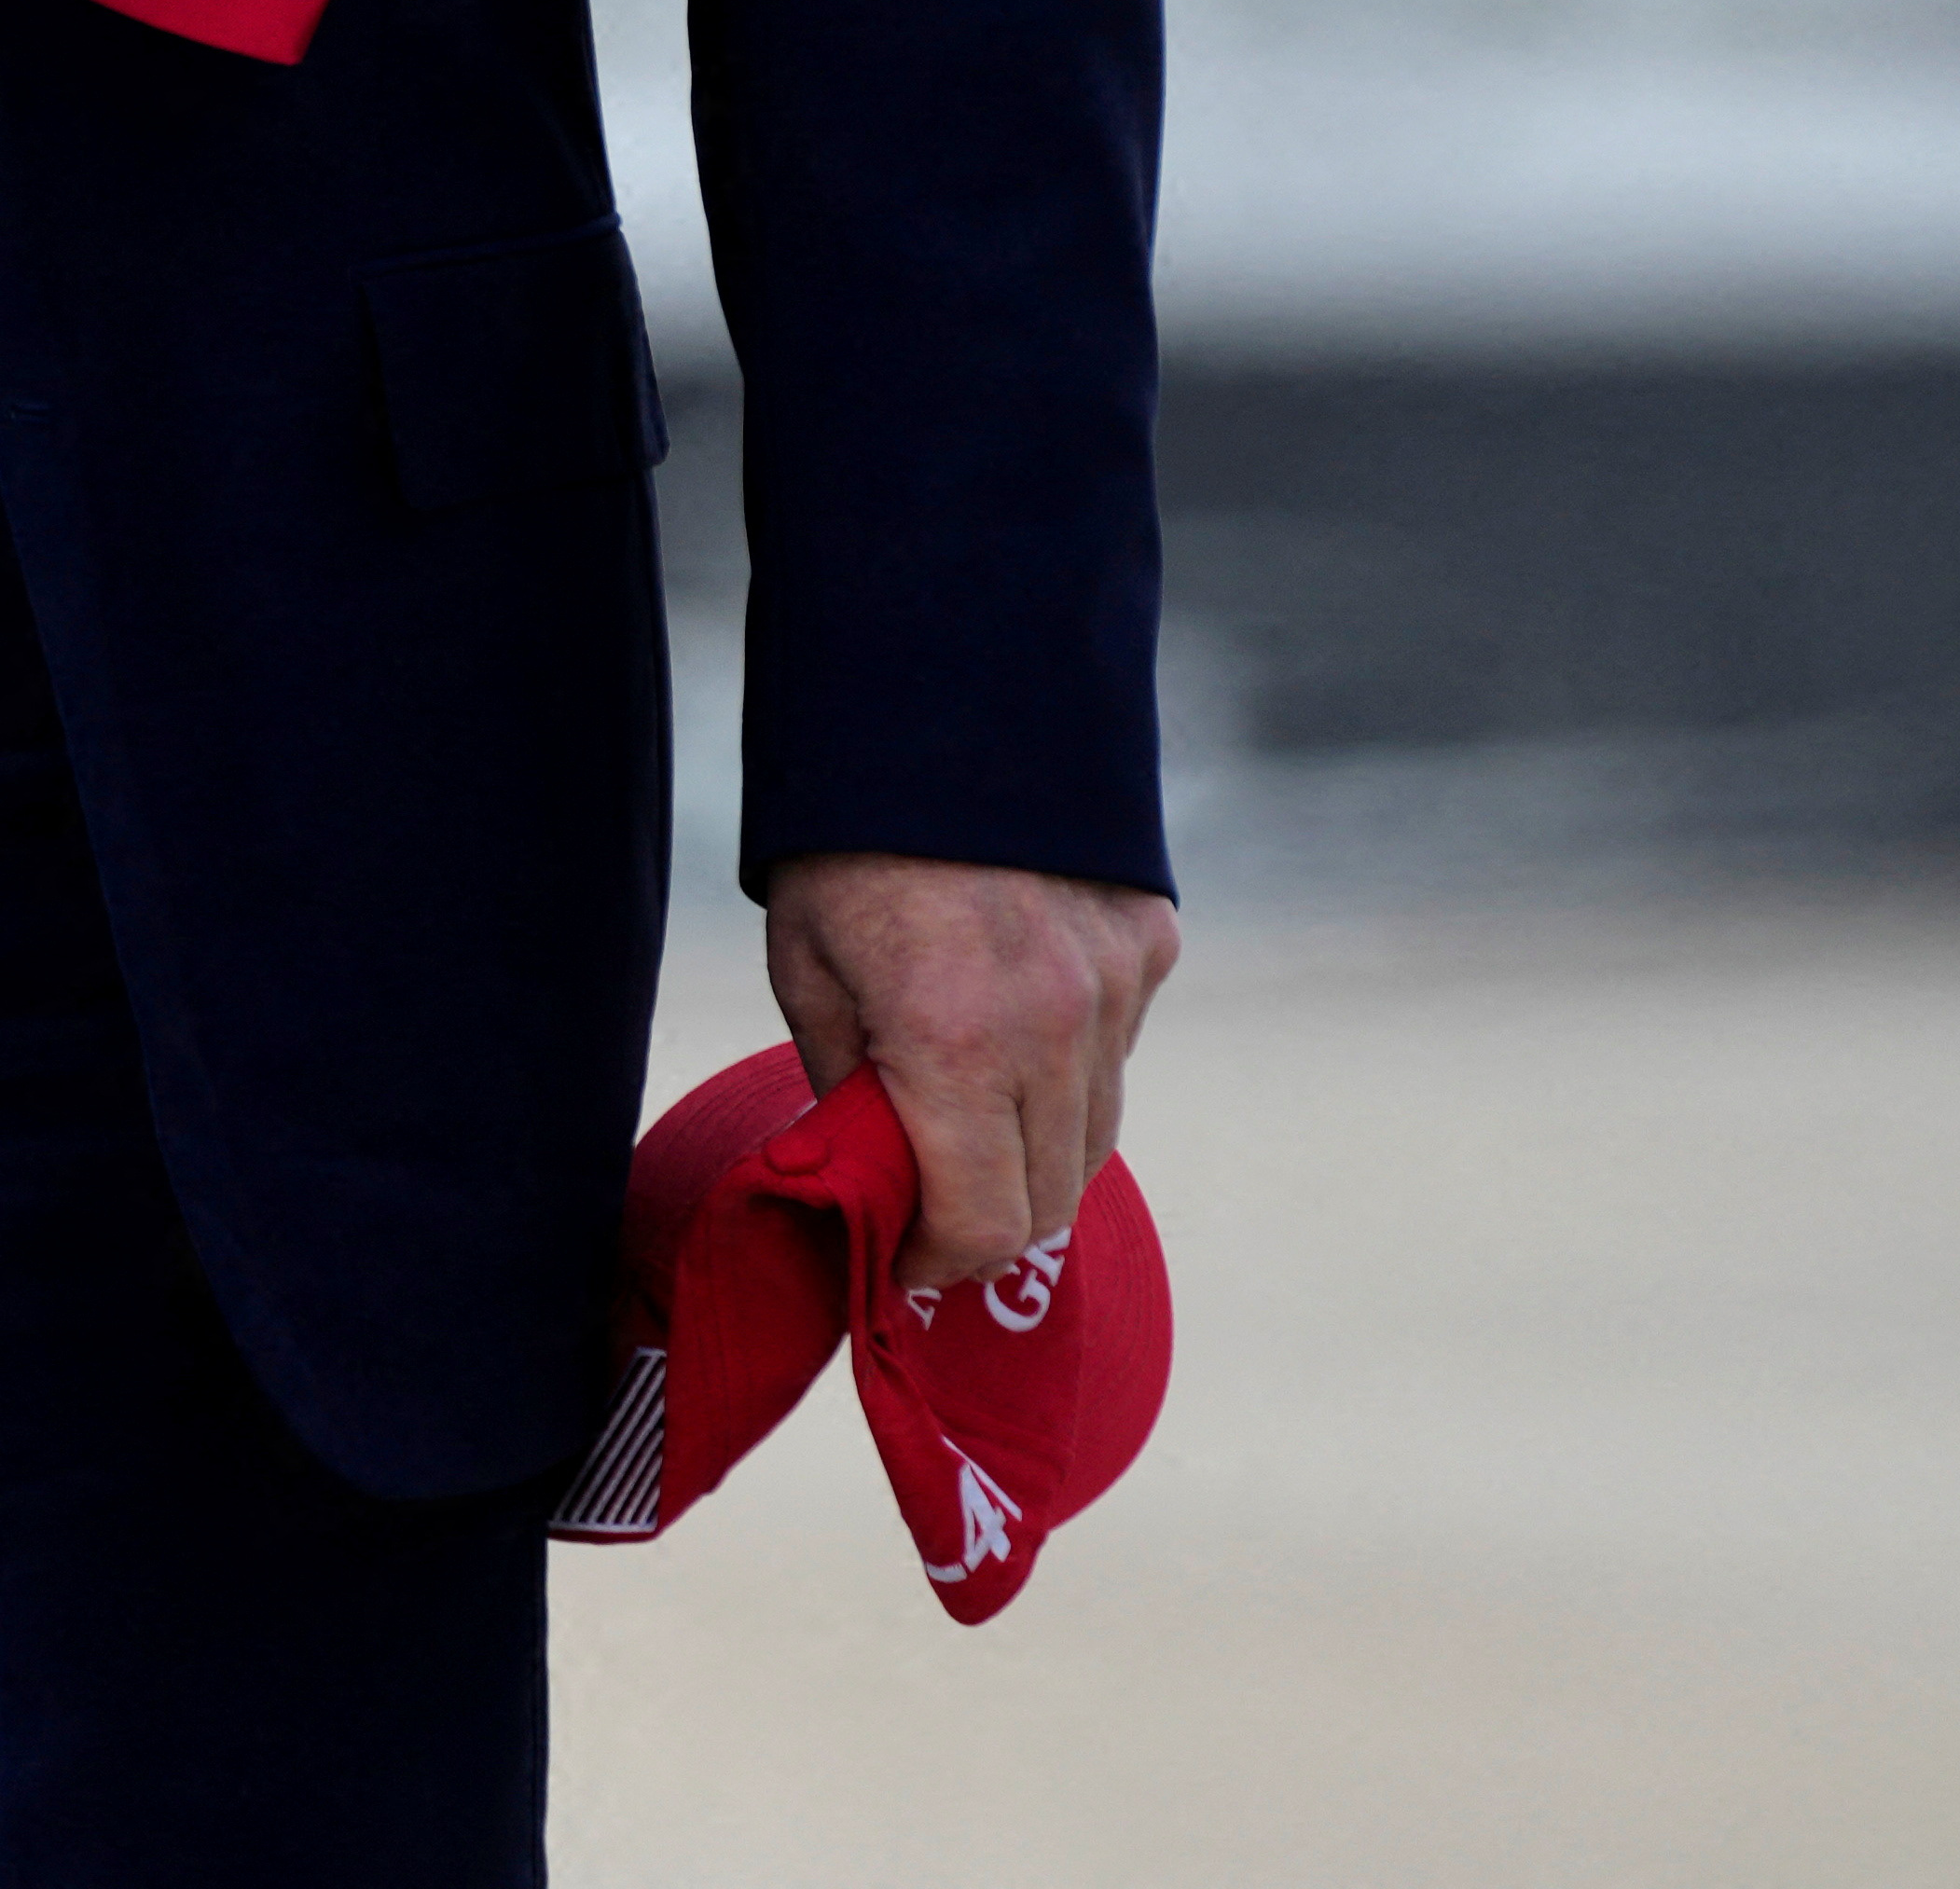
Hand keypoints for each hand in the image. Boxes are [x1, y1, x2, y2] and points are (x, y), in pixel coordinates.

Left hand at [756, 850, 1178, 1293]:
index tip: (900, 1258)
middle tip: (928, 1204)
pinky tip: (1014, 1018)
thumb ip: (848, 1095)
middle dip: (986, 1221)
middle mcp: (1057, 1024)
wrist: (934, 696)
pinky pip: (1119, 1048)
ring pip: (1097, 1131)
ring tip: (967, 1112)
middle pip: (1052, 1197)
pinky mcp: (1151, 941)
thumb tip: (870, 1186)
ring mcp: (1117, 982)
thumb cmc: (844, 845)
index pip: (986, 1226)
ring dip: (1035, 1149)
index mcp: (957, 1042)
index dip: (937, 1263)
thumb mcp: (808, 974)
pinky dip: (1072, 1065)